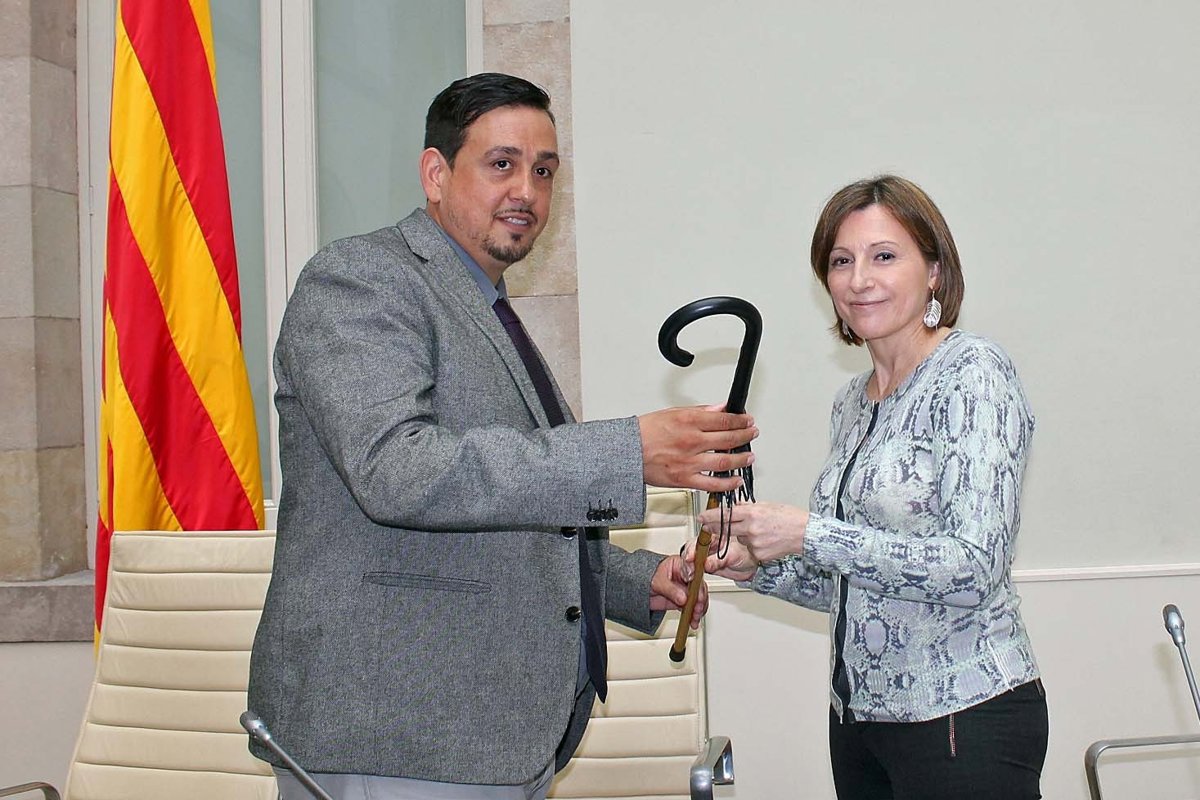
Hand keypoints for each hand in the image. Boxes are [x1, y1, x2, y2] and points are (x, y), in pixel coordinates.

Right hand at [638, 404, 757, 492]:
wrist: (627, 452)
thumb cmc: (645, 432)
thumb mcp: (672, 413)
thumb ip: (700, 412)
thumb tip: (719, 409)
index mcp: (688, 422)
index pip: (723, 419)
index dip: (740, 420)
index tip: (747, 420)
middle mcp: (691, 441)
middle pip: (728, 439)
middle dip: (745, 435)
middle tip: (752, 434)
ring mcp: (689, 462)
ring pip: (724, 462)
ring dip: (741, 459)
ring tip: (749, 457)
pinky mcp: (684, 479)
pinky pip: (711, 484)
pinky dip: (727, 483)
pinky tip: (736, 480)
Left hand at [650, 554, 707, 628]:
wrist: (639, 589)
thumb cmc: (646, 577)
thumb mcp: (657, 581)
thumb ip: (670, 589)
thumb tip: (683, 598)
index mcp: (681, 564)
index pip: (694, 571)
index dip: (698, 582)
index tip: (698, 592)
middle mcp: (687, 576)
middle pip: (699, 587)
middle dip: (700, 599)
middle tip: (698, 608)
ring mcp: (686, 588)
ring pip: (699, 598)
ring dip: (699, 609)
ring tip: (695, 618)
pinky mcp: (684, 600)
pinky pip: (692, 607)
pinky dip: (694, 615)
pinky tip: (693, 621)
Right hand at [681, 534, 758, 581]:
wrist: (752, 567)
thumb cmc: (746, 555)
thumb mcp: (733, 556)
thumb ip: (719, 560)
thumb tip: (706, 564)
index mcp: (713, 537)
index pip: (698, 540)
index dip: (691, 549)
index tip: (689, 558)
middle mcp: (707, 546)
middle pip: (690, 550)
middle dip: (687, 561)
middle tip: (689, 571)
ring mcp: (705, 556)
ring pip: (690, 561)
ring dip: (687, 568)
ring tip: (690, 576)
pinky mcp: (705, 566)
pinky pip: (695, 570)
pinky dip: (691, 575)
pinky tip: (692, 579)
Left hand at [696, 502, 808, 563]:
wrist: (805, 533)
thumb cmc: (789, 518)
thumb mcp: (767, 506)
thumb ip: (748, 507)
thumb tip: (734, 506)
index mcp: (752, 513)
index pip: (725, 515)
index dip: (710, 516)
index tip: (701, 517)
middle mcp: (751, 528)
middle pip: (726, 529)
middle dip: (715, 528)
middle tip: (708, 526)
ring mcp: (754, 543)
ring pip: (739, 539)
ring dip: (742, 535)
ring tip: (760, 531)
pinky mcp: (758, 555)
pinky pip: (749, 549)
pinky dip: (753, 545)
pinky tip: (765, 540)